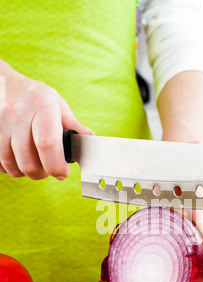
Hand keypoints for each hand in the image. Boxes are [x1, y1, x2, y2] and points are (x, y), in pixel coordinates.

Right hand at [0, 60, 92, 179]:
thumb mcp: (55, 103)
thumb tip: (89, 141)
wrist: (0, 82)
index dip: (56, 165)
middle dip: (42, 173)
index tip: (62, 173)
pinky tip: (17, 158)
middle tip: (48, 168)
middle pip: (29, 163)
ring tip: (33, 162)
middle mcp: (18, 115)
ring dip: (26, 172)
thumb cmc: (33, 96)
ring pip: (13, 167)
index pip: (48, 144)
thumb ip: (72, 124)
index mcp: (41, 106)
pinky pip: (0, 165)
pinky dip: (10, 168)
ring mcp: (0, 125)